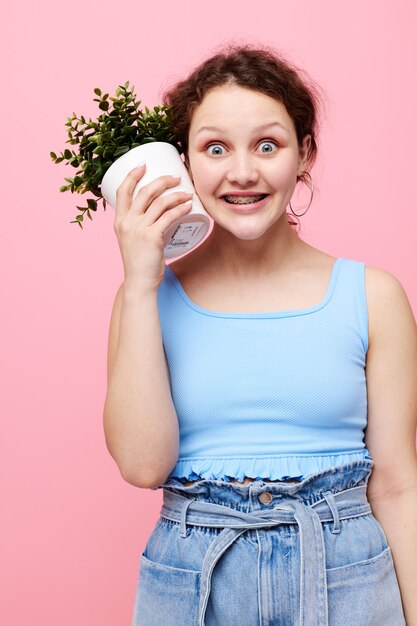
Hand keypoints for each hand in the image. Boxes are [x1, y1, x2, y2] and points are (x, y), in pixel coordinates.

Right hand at [114, 164, 192, 289]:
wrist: (139, 282)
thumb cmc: (139, 262)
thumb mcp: (133, 239)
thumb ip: (142, 225)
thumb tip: (163, 213)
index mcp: (119, 221)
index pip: (122, 191)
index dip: (132, 175)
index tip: (144, 165)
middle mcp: (127, 222)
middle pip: (145, 192)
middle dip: (162, 180)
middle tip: (177, 177)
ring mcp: (139, 229)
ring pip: (159, 202)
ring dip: (176, 194)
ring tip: (188, 193)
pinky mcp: (152, 237)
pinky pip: (169, 217)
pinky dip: (180, 208)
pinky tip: (188, 206)